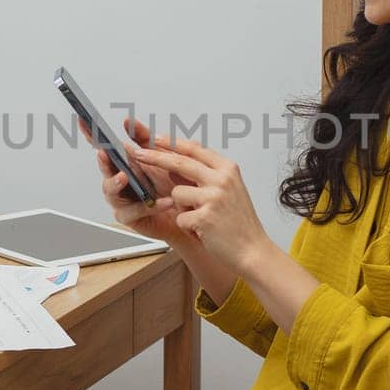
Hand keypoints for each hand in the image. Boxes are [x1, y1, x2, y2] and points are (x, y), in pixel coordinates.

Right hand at [86, 117, 193, 250]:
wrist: (188, 209)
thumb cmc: (171, 183)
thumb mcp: (161, 154)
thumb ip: (144, 137)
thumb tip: (128, 121)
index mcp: (125, 163)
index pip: (105, 147)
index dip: (92, 135)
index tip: (83, 121)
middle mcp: (119, 181)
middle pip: (105, 170)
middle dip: (103, 161)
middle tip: (104, 153)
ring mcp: (122, 200)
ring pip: (111, 192)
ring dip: (116, 183)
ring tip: (124, 176)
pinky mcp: (131, 218)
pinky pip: (135, 211)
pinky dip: (148, 205)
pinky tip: (163, 201)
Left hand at [128, 135, 271, 271]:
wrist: (253, 250)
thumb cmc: (239, 223)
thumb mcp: (230, 190)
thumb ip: (207, 175)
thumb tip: (177, 162)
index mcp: (228, 169)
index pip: (194, 150)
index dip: (171, 143)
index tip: (154, 138)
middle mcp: (222, 179)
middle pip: (180, 163)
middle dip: (154, 157)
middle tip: (136, 153)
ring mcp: (213, 198)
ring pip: (177, 193)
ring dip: (182, 209)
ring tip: (201, 220)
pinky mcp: (204, 217)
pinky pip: (180, 217)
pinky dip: (188, 227)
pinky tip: (204, 232)